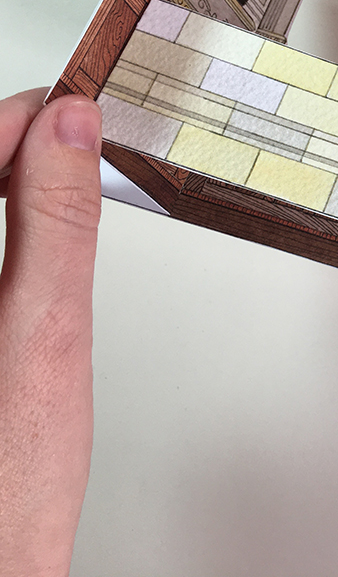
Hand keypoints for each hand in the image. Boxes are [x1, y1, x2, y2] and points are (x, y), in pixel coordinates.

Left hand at [0, 89, 101, 575]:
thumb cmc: (8, 476)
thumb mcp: (48, 330)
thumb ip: (57, 219)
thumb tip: (70, 129)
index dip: (29, 118)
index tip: (78, 115)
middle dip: (20, 151)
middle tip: (77, 151)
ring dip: (11, 185)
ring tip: (56, 187)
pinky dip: (4, 227)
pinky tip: (25, 241)